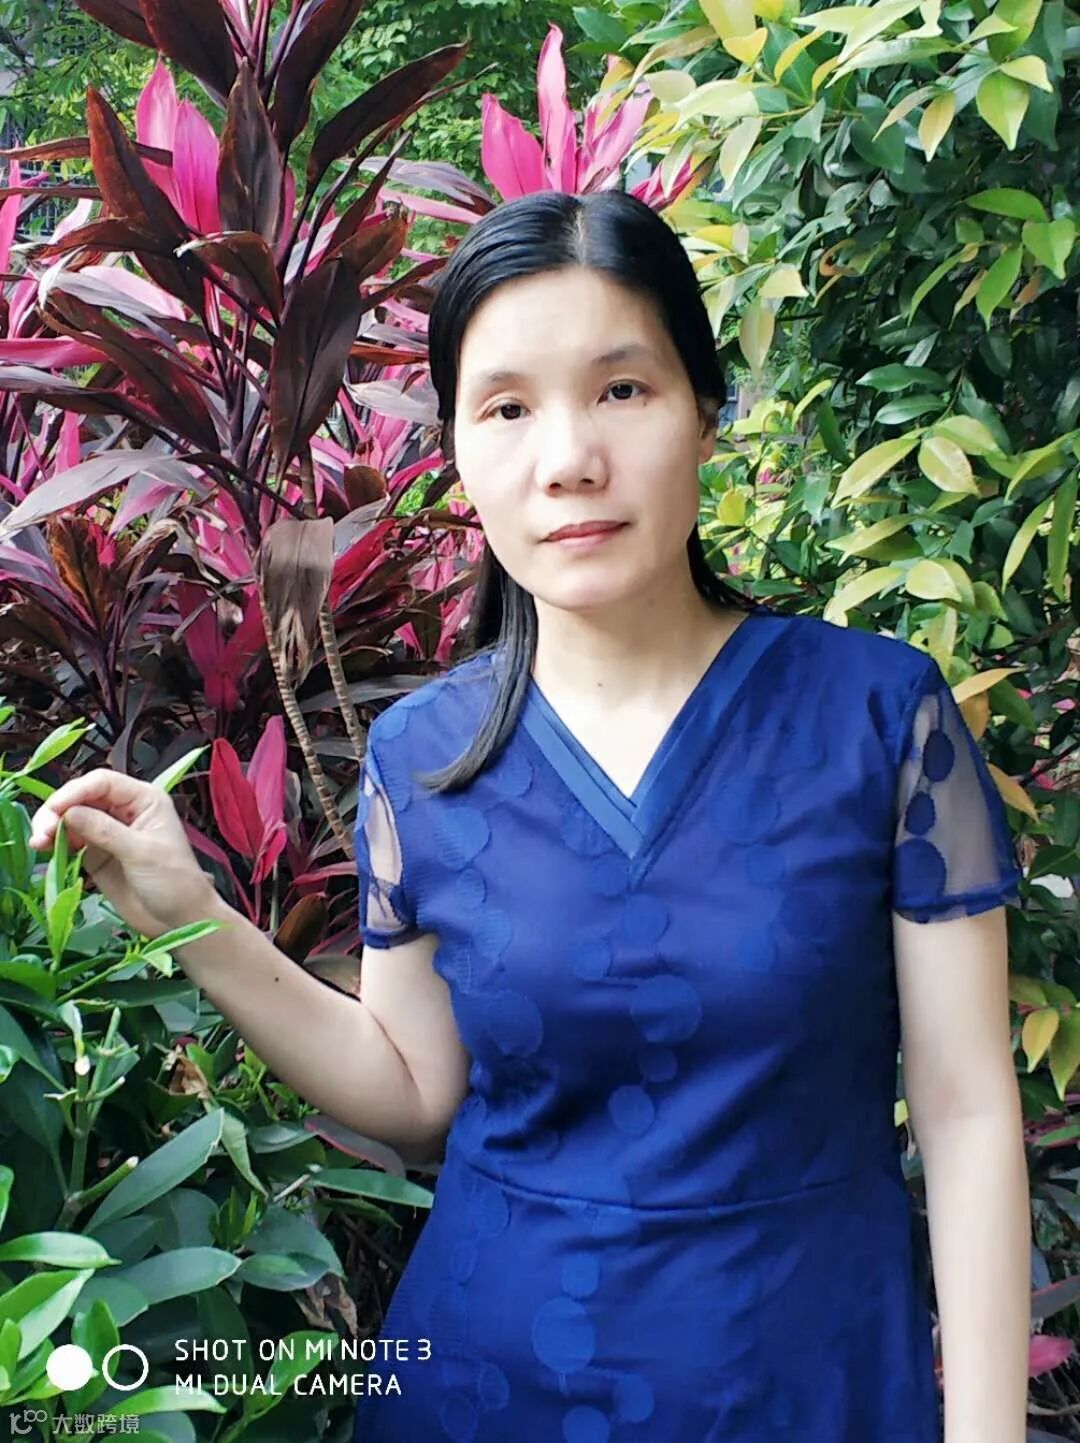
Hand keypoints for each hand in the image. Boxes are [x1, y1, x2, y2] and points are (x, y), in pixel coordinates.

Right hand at [27, 767, 221, 940]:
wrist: (179, 921)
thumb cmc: (174, 882)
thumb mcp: (141, 853)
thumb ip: (104, 831)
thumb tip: (68, 813)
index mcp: (144, 799)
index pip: (102, 782)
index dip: (74, 792)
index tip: (53, 810)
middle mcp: (124, 810)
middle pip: (82, 798)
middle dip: (58, 810)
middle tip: (41, 833)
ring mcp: (108, 832)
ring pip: (71, 818)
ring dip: (51, 827)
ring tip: (38, 844)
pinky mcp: (96, 854)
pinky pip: (70, 840)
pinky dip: (55, 843)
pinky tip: (43, 849)